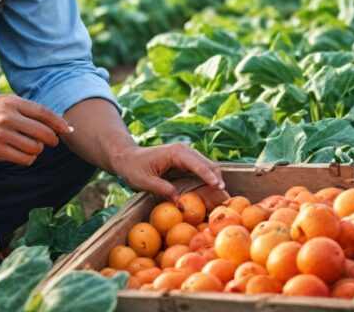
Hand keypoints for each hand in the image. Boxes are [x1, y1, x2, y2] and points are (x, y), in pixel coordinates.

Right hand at [0, 95, 71, 165]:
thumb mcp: (3, 102)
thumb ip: (25, 109)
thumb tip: (54, 120)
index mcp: (11, 102)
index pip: (43, 113)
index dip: (58, 122)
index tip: (67, 129)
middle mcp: (7, 117)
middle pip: (42, 132)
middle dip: (51, 139)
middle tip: (51, 141)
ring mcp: (1, 134)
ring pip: (34, 147)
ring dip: (37, 150)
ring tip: (32, 147)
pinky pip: (23, 159)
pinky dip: (28, 159)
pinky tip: (23, 155)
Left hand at [110, 143, 226, 204]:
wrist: (127, 158)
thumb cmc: (133, 168)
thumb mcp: (143, 181)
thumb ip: (161, 189)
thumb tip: (179, 202)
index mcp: (176, 152)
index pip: (198, 164)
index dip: (209, 176)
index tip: (219, 187)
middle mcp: (185, 152)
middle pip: (209, 165)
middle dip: (218, 181)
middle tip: (226, 199)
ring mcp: (188, 157)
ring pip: (209, 169)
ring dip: (216, 183)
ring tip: (224, 200)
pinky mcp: (187, 165)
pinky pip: (202, 174)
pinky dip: (210, 184)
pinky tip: (214, 197)